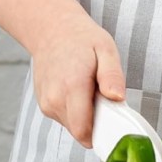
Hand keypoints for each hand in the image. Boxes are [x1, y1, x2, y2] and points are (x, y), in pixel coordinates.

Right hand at [30, 14, 124, 147]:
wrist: (51, 29)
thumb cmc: (81, 39)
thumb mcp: (106, 49)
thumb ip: (112, 76)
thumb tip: (117, 98)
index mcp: (72, 87)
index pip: (84, 132)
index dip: (101, 132)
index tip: (112, 120)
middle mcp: (54, 99)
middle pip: (80, 132)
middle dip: (96, 122)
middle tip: (102, 97)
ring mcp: (46, 103)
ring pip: (73, 127)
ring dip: (85, 116)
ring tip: (88, 90)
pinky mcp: (44, 105)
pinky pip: (65, 119)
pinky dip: (75, 111)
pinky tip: (76, 90)